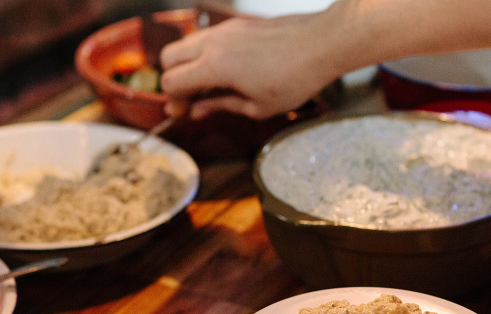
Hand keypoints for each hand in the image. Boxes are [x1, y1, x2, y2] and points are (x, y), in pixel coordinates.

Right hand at [160, 14, 336, 119]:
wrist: (322, 43)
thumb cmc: (296, 79)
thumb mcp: (258, 106)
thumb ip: (222, 106)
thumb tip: (197, 111)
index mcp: (215, 67)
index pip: (171, 81)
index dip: (172, 101)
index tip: (184, 113)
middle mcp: (213, 43)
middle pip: (169, 57)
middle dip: (173, 80)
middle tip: (190, 99)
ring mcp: (224, 29)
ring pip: (186, 44)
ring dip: (188, 65)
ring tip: (208, 87)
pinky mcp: (236, 24)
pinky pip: (207, 38)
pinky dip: (204, 55)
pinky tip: (224, 72)